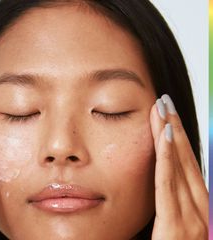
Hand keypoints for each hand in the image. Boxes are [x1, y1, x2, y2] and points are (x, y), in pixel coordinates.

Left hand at [150, 94, 207, 239]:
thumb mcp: (178, 229)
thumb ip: (176, 205)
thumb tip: (169, 180)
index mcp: (200, 210)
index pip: (187, 166)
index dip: (179, 139)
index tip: (167, 117)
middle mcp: (201, 210)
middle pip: (185, 159)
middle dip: (175, 128)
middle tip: (165, 102)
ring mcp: (194, 218)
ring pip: (179, 165)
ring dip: (171, 133)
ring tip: (162, 108)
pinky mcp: (178, 226)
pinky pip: (170, 183)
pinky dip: (169, 156)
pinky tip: (165, 135)